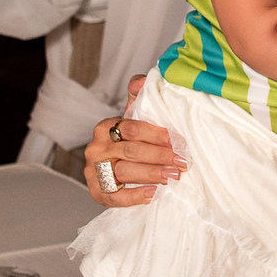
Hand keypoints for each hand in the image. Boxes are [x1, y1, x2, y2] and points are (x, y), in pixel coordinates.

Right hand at [83, 74, 186, 205]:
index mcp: (105, 127)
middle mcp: (96, 148)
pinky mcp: (96, 192)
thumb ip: (139, 97)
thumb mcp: (133, 117)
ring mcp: (94, 171)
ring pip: (124, 172)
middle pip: (131, 151)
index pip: (132, 129)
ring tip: (173, 176)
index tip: (178, 140)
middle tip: (182, 162)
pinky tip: (153, 194)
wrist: (114, 168)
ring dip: (152, 174)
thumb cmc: (130, 141)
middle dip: (160, 156)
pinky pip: (115, 196)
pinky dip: (135, 196)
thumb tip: (143, 80)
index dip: (157, 135)